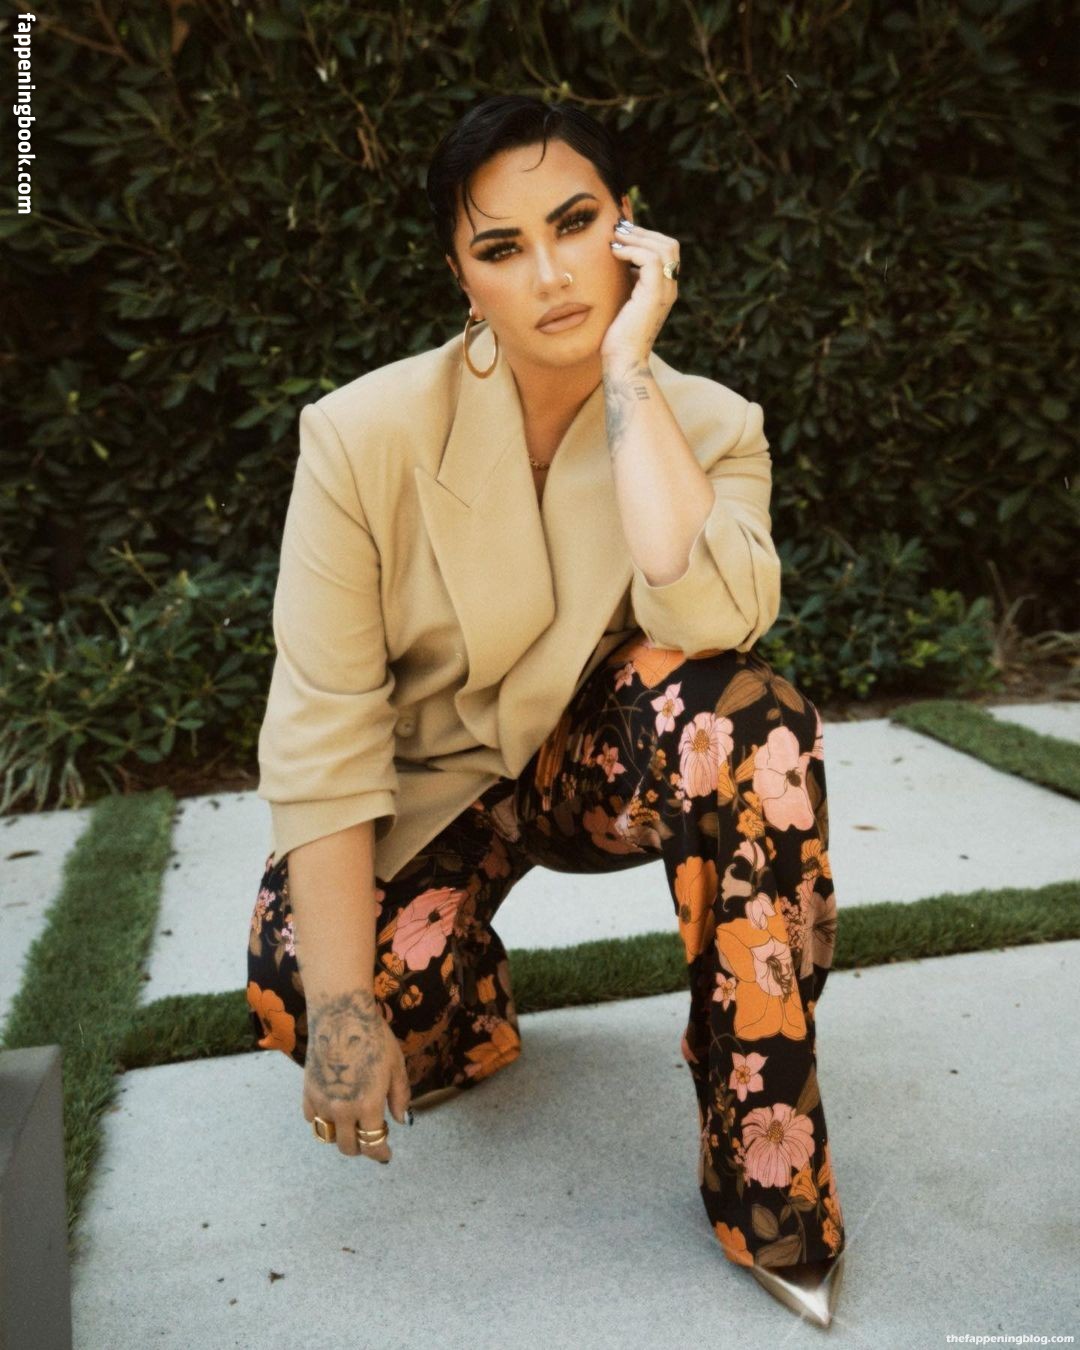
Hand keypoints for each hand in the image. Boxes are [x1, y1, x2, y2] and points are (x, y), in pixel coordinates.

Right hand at [301, 987, 410, 1161]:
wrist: (341, 1015)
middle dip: (362, 1148)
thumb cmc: (374, 1037)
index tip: (386, 1155)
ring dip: (341, 1137)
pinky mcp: (308, 1091)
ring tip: (351, 1127)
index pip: (373, 1144)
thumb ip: (399, 1096)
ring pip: (327, 1136)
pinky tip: (332, 1111)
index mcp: (368, 1106)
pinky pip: (312, 1118)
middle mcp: (343, 1110)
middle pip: (348, 1147)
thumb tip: (402, 1120)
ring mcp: (322, 1102)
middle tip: (371, 1139)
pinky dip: (322, 1121)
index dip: (381, 1154)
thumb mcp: (396, 1065)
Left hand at [600, 217, 680, 364]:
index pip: (666, 250)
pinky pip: (650, 259)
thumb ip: (627, 280)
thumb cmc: (617, 335)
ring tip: (614, 237)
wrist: (622, 360)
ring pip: (664, 248)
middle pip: (669, 245)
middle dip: (643, 232)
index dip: (646, 236)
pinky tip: (614, 252)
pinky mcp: (654, 295)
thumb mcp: (623, 299)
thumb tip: (619, 259)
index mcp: (664, 288)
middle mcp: (670, 288)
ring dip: (637, 237)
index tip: (621, 233)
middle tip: (617, 228)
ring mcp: (665, 291)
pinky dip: (632, 250)